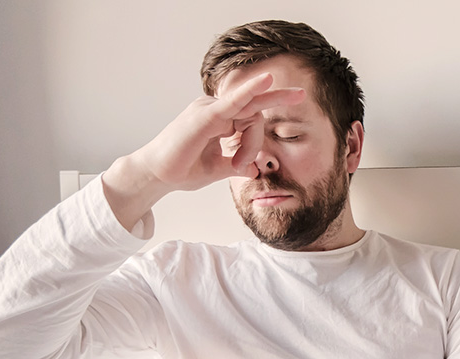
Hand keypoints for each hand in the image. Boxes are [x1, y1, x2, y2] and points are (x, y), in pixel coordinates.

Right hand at [101, 72, 304, 229]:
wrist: (156, 176)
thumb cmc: (182, 169)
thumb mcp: (217, 168)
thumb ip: (236, 165)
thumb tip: (254, 170)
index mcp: (219, 118)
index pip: (252, 118)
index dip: (255, 143)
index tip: (247, 167)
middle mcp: (215, 108)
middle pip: (255, 111)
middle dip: (275, 108)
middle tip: (302, 94)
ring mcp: (209, 108)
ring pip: (250, 114)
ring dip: (250, 144)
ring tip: (236, 164)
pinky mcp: (205, 115)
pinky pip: (234, 100)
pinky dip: (250, 90)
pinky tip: (267, 80)